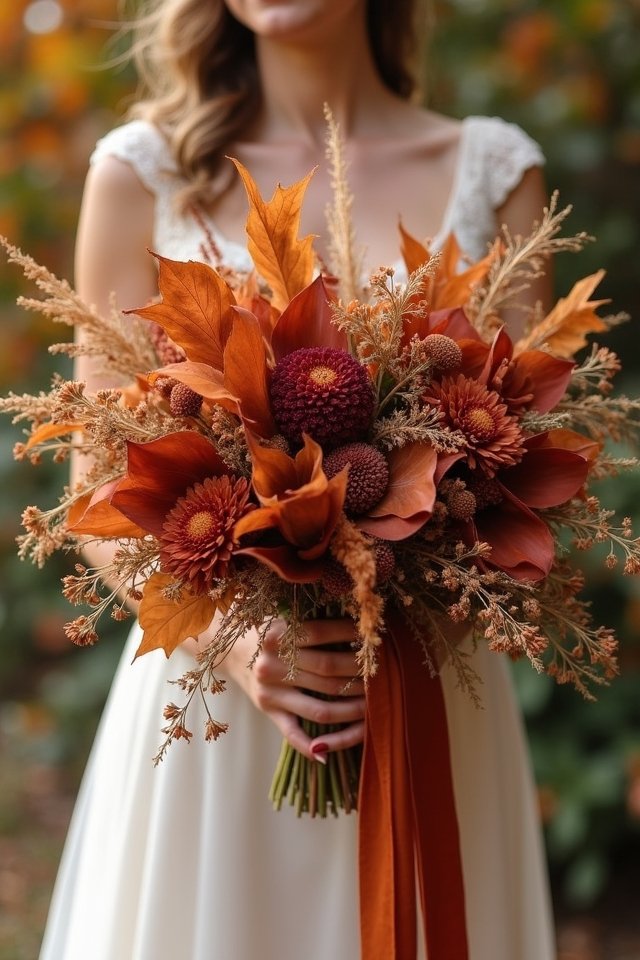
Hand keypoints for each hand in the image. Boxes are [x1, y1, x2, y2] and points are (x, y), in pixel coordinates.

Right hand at [221, 617, 365, 761]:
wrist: (229, 650)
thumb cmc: (267, 630)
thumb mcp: (284, 619)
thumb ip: (313, 622)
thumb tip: (357, 623)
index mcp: (277, 634)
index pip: (323, 634)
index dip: (351, 634)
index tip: (373, 636)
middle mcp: (271, 664)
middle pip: (328, 671)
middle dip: (361, 671)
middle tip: (383, 670)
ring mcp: (270, 692)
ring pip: (321, 708)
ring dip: (353, 708)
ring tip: (373, 703)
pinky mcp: (268, 712)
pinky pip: (293, 734)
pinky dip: (311, 747)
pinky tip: (330, 754)